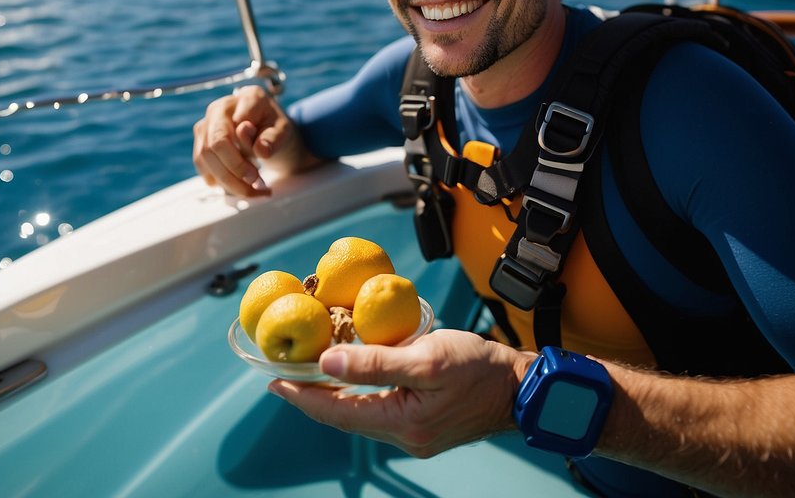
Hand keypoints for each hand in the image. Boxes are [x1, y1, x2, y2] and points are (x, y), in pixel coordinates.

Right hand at [192, 86, 306, 195]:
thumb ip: (273, 138)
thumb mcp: (284, 132)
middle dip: (234, 171)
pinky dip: (220, 182)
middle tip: (255, 186)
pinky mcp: (200, 141)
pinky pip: (203, 165)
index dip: (245, 153)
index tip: (258, 174)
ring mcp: (206, 124)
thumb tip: (259, 149)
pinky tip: (237, 187)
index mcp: (247, 98)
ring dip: (228, 182)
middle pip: (215, 144)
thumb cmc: (276, 129)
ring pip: (205, 158)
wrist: (267, 131)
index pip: (238, 125)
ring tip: (251, 191)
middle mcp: (220, 108)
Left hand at [268, 330, 530, 457]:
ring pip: (359, 417)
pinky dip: (357, 396)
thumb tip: (326, 361)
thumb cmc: (478, 367)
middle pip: (344, 418)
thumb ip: (375, 362)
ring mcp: (414, 435)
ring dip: (333, 398)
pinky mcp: (424, 427)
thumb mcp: (425, 357)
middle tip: (281, 377)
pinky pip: (378, 412)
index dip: (302, 396)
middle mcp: (404, 436)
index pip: (336, 412)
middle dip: (311, 398)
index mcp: (402, 423)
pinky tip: (349, 380)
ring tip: (307, 376)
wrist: (520, 388)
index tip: (273, 380)